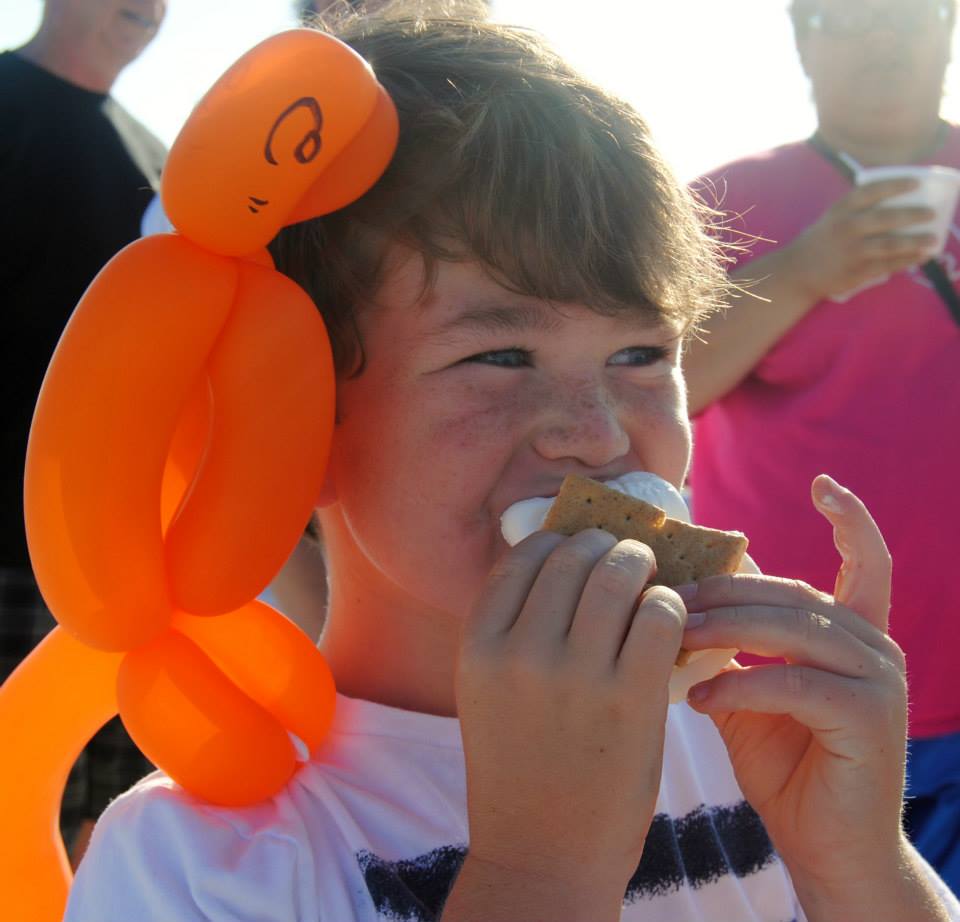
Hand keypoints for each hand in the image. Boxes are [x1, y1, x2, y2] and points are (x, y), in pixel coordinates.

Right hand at [455, 529, 685, 899]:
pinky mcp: (630, 699)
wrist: (544, 852)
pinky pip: (659, 615)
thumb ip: (515, 627)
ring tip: (651, 577)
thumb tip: (565, 555)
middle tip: (625, 555)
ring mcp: (575, 674)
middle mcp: (519, 651)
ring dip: (641, 565)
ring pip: (618, 574)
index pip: (524, 556)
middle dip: (605, 545)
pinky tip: (669, 619)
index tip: (581, 547)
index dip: (560, 540)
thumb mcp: (490, 690)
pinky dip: (669, 605)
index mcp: (478, 646)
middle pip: (573, 555)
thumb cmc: (521, 763)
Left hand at [680, 475, 908, 904]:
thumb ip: (729, 643)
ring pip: (790, 628)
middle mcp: (873, 646)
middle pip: (790, 593)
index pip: (864, 561)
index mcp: (852, 634)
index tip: (823, 482)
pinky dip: (740, 685)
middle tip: (663, 596)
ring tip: (669, 637)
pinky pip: (793, 683)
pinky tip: (700, 698)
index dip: (849, 519)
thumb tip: (677, 594)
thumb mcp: (748, 690)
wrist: (826, 847)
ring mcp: (879, 680)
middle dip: (722, 592)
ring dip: (722, 628)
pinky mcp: (870, 718)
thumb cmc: (781, 764)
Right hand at [782, 178, 936, 301]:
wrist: (796, 272)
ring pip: (890, 245)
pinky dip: (906, 261)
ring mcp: (851, 252)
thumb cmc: (820, 241)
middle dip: (913, 215)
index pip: (872, 191)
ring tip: (932, 240)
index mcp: (841, 210)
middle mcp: (846, 228)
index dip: (896, 185)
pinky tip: (919, 257)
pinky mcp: (855, 272)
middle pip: (886, 218)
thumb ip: (857, 209)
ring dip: (915, 242)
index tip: (917, 183)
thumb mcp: (832, 218)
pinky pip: (886, 265)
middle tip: (932, 213)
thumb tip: (899, 203)